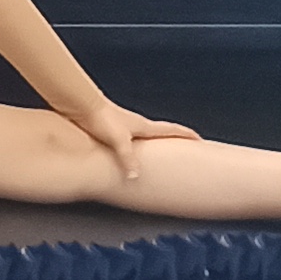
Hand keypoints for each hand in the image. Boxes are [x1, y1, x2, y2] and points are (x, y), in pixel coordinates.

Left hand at [68, 99, 197, 182]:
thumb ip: (128, 159)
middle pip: (162, 132)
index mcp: (144, 126)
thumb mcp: (118, 141)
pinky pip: (131, 139)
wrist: (80, 103)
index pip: (172, 130)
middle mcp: (137, 124)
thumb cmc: (100, 119)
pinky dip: (137, 146)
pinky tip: (130, 151)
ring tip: (161, 153)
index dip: (187, 135)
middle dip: (174, 139)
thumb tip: (136, 176)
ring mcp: (125, 124)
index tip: (200, 140)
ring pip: (146, 136)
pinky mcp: (111, 126)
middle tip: (185, 148)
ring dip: (156, 143)